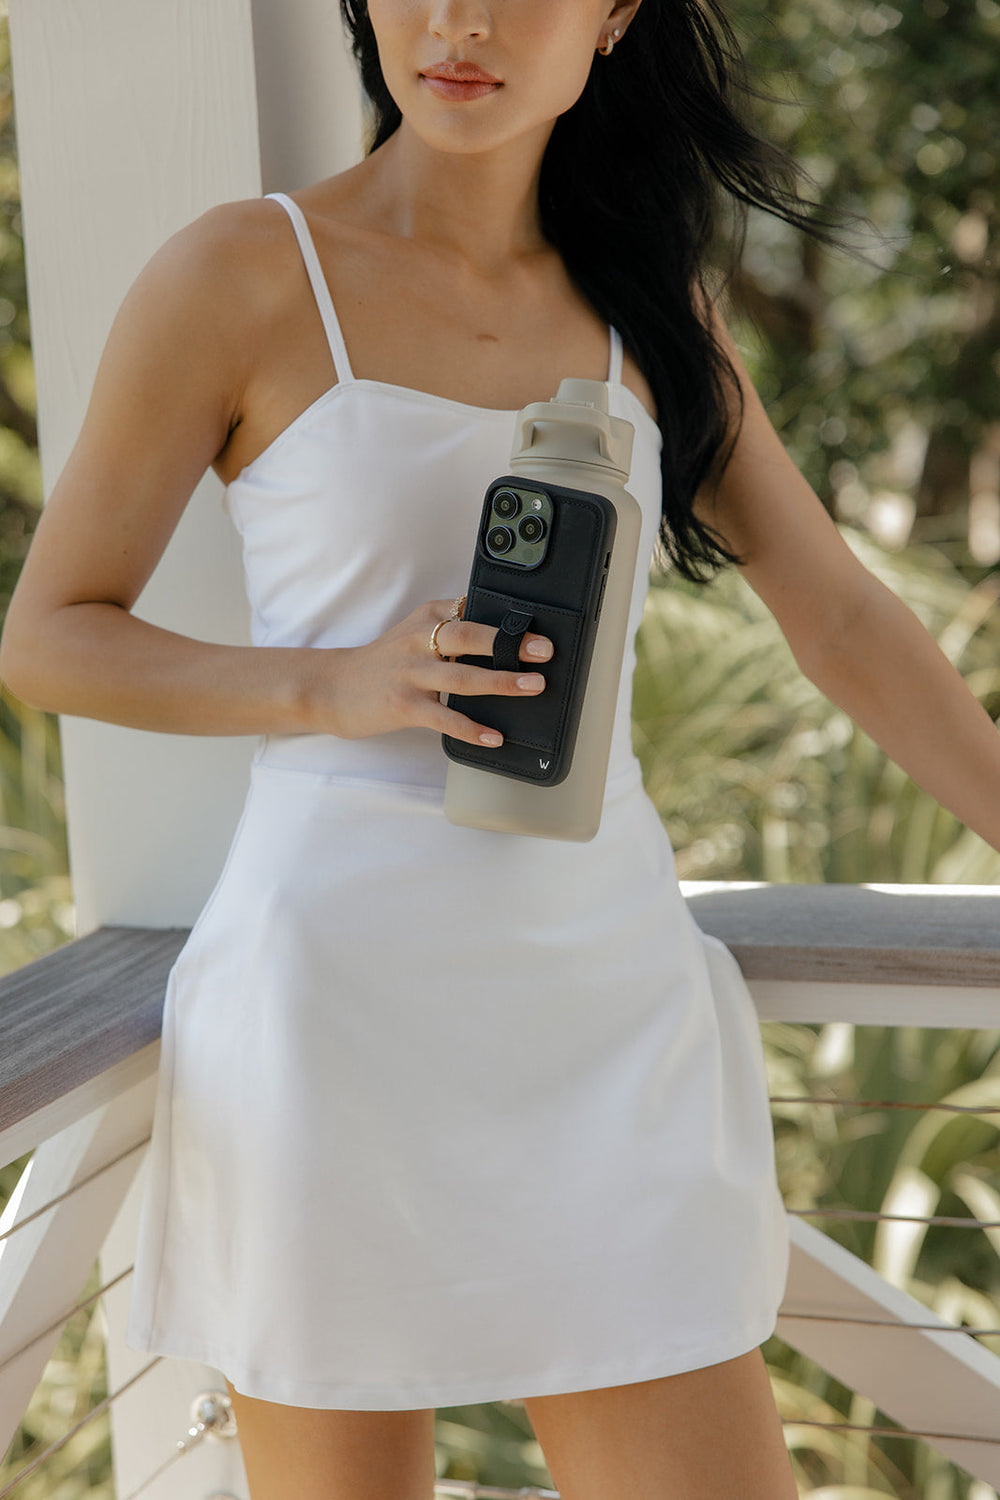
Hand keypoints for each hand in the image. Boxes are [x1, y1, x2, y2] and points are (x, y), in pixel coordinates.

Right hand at [319, 598, 552, 746]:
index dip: (506, 617)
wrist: (332, 687)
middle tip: (544, 650)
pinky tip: (494, 736)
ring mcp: (410, 673)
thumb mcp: (416, 633)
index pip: (472, 610)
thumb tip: (507, 638)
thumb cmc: (385, 663)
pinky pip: (444, 718)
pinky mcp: (403, 705)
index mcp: (427, 617)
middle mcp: (419, 640)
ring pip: (463, 677)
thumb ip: (453, 629)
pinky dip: (472, 729)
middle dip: (510, 643)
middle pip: (469, 636)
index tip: (539, 624)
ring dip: (502, 682)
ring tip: (533, 687)